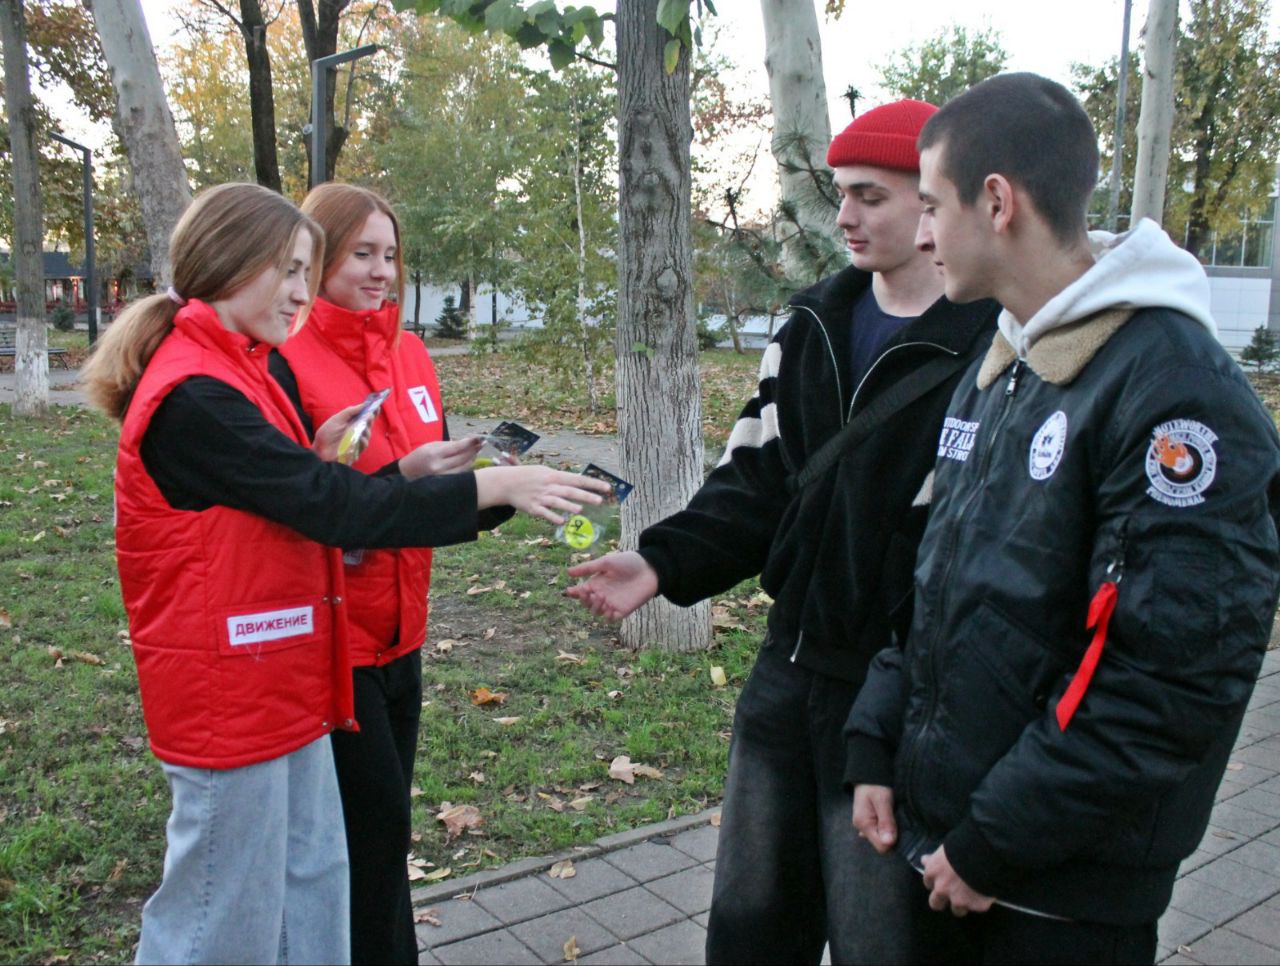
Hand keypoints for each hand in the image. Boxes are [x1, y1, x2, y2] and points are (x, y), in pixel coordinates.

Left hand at [313, 402, 367, 462]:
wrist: (319, 448)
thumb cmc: (327, 433)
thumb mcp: (337, 419)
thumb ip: (350, 411)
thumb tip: (363, 405)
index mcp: (353, 422)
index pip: (366, 415)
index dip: (372, 411)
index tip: (377, 406)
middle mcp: (357, 430)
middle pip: (369, 424)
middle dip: (371, 419)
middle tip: (370, 415)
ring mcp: (357, 440)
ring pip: (367, 434)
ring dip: (367, 429)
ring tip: (365, 425)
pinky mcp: (356, 450)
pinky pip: (363, 445)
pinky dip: (363, 440)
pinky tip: (361, 437)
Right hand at [400, 438, 484, 478]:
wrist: (407, 474)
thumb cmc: (419, 457)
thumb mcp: (430, 446)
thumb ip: (449, 444)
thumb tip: (467, 441)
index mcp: (434, 454)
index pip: (457, 447)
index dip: (469, 442)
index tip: (478, 437)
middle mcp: (439, 467)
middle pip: (463, 457)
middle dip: (474, 449)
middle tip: (482, 443)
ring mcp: (443, 477)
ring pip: (464, 466)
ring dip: (473, 457)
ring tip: (477, 450)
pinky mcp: (446, 483)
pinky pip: (461, 473)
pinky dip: (467, 466)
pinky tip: (470, 460)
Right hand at [474, 465, 610, 524]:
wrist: (507, 482)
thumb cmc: (529, 476)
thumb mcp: (545, 472)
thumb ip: (562, 479)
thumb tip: (579, 481)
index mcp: (554, 475)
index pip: (577, 479)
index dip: (593, 483)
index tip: (607, 487)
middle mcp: (549, 486)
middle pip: (570, 491)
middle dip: (585, 495)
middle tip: (600, 501)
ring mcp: (541, 497)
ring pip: (558, 502)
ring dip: (569, 506)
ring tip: (580, 510)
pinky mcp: (533, 508)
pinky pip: (545, 513)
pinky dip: (553, 517)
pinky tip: (562, 522)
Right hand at [565, 551, 658, 620]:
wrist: (649, 569)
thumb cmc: (628, 562)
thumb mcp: (606, 562)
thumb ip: (587, 568)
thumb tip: (567, 572)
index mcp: (596, 582)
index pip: (581, 592)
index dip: (574, 593)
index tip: (571, 590)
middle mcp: (602, 594)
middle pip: (586, 604)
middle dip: (584, 600)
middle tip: (588, 591)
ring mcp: (612, 603)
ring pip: (596, 612)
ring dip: (594, 606)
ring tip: (601, 595)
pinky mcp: (622, 610)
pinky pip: (610, 618)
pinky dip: (606, 615)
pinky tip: (608, 606)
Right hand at [852, 784, 897, 853]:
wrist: (868, 773)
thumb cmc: (875, 785)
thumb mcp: (883, 801)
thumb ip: (886, 821)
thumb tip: (889, 843)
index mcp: (863, 824)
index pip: (881, 847)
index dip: (893, 841)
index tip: (900, 828)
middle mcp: (862, 828)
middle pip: (882, 843)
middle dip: (893, 835)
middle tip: (898, 819)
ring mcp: (866, 825)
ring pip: (883, 837)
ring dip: (892, 830)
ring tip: (895, 815)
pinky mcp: (870, 821)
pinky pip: (881, 830)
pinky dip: (889, 826)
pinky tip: (892, 816)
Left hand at [921, 846, 993, 915]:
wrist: (985, 855)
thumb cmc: (964, 846)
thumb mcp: (946, 849)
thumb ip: (935, 859)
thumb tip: (924, 860)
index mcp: (933, 872)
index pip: (928, 883)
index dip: (936, 882)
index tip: (943, 879)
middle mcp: (942, 889)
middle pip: (935, 903)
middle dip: (942, 900)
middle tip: (953, 894)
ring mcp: (959, 900)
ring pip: (957, 910)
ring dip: (963, 903)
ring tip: (973, 894)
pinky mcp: (976, 906)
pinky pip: (977, 907)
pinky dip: (980, 901)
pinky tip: (986, 892)